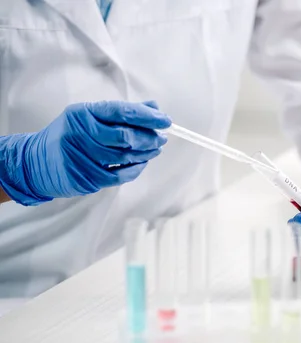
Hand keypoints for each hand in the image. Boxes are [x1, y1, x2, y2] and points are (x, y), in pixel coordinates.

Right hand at [0, 100, 170, 205]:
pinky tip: (142, 162)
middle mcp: (80, 133)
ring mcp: (82, 157)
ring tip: (156, 149)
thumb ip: (122, 112)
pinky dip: (136, 168)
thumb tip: (154, 108)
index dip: (147, 116)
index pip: (121, 112)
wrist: (36, 162)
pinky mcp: (86, 177)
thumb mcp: (89, 116)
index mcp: (82, 113)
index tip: (165, 120)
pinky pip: (120, 175)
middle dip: (150, 137)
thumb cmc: (69, 135)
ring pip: (125, 157)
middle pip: (125, 136)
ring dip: (146, 153)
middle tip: (162, 137)